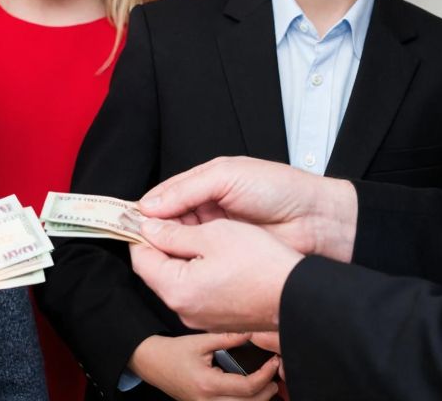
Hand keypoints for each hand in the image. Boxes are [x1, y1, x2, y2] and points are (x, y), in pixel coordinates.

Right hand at [129, 333, 279, 400]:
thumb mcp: (200, 341)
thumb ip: (227, 338)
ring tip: (268, 385)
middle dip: (267, 391)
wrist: (152, 364)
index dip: (265, 375)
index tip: (274, 362)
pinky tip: (251, 394)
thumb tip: (251, 333)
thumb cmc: (174, 352)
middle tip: (275, 375)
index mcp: (207, 384)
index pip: (247, 387)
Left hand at [130, 218, 301, 332]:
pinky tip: (217, 253)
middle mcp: (184, 310)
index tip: (149, 215)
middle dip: (163, 243)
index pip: (142, 257)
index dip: (143, 232)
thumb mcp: (214, 234)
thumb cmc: (261, 264)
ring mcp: (201, 318)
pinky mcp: (218, 318)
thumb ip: (174, 233)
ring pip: (179, 280)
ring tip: (200, 232)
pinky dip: (199, 270)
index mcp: (177, 289)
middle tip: (176, 218)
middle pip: (158, 270)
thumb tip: (150, 228)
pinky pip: (197, 291)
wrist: (298, 295)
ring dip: (183, 255)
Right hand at [138, 156, 357, 261]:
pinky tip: (173, 264)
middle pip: (168, 220)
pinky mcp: (227, 258)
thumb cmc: (277, 188)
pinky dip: (184, 261)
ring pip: (180, 242)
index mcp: (206, 183)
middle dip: (152, 228)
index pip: (166, 196)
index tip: (126, 218)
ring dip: (166, 245)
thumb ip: (187, 188)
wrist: (316, 220)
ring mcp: (217, 235)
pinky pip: (199, 260)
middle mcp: (208, 209)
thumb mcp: (227, 176)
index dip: (146, 207)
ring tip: (150, 250)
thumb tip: (149, 205)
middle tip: (134, 237)